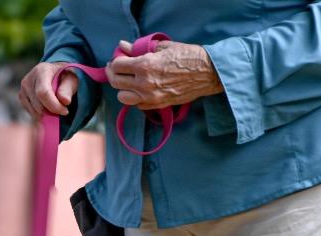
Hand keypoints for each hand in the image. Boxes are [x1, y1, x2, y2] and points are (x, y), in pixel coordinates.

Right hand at [19, 62, 79, 119]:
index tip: (65, 111)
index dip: (54, 105)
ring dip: (47, 114)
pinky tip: (47, 106)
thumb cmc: (63, 76)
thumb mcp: (70, 79)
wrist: (53, 73)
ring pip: (35, 112)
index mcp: (41, 71)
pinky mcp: (21, 98)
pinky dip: (41, 114)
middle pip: (39, 106)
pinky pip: (32, 113)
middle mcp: (28, 80)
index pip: (43, 93)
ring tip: (55, 105)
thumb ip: (67, 89)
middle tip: (62, 108)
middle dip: (52, 111)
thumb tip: (65, 101)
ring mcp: (22, 90)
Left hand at [107, 39, 221, 109]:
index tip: (117, 59)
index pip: (117, 65)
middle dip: (114, 73)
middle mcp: (144, 83)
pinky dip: (134, 97)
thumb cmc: (188, 56)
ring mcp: (149, 97)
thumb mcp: (163, 47)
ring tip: (128, 81)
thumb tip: (123, 46)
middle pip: (116, 82)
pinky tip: (139, 89)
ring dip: (122, 88)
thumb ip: (139, 48)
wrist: (206, 73)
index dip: (115, 61)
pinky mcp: (156, 105)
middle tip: (117, 68)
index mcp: (145, 65)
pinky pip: (136, 104)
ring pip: (122, 97)